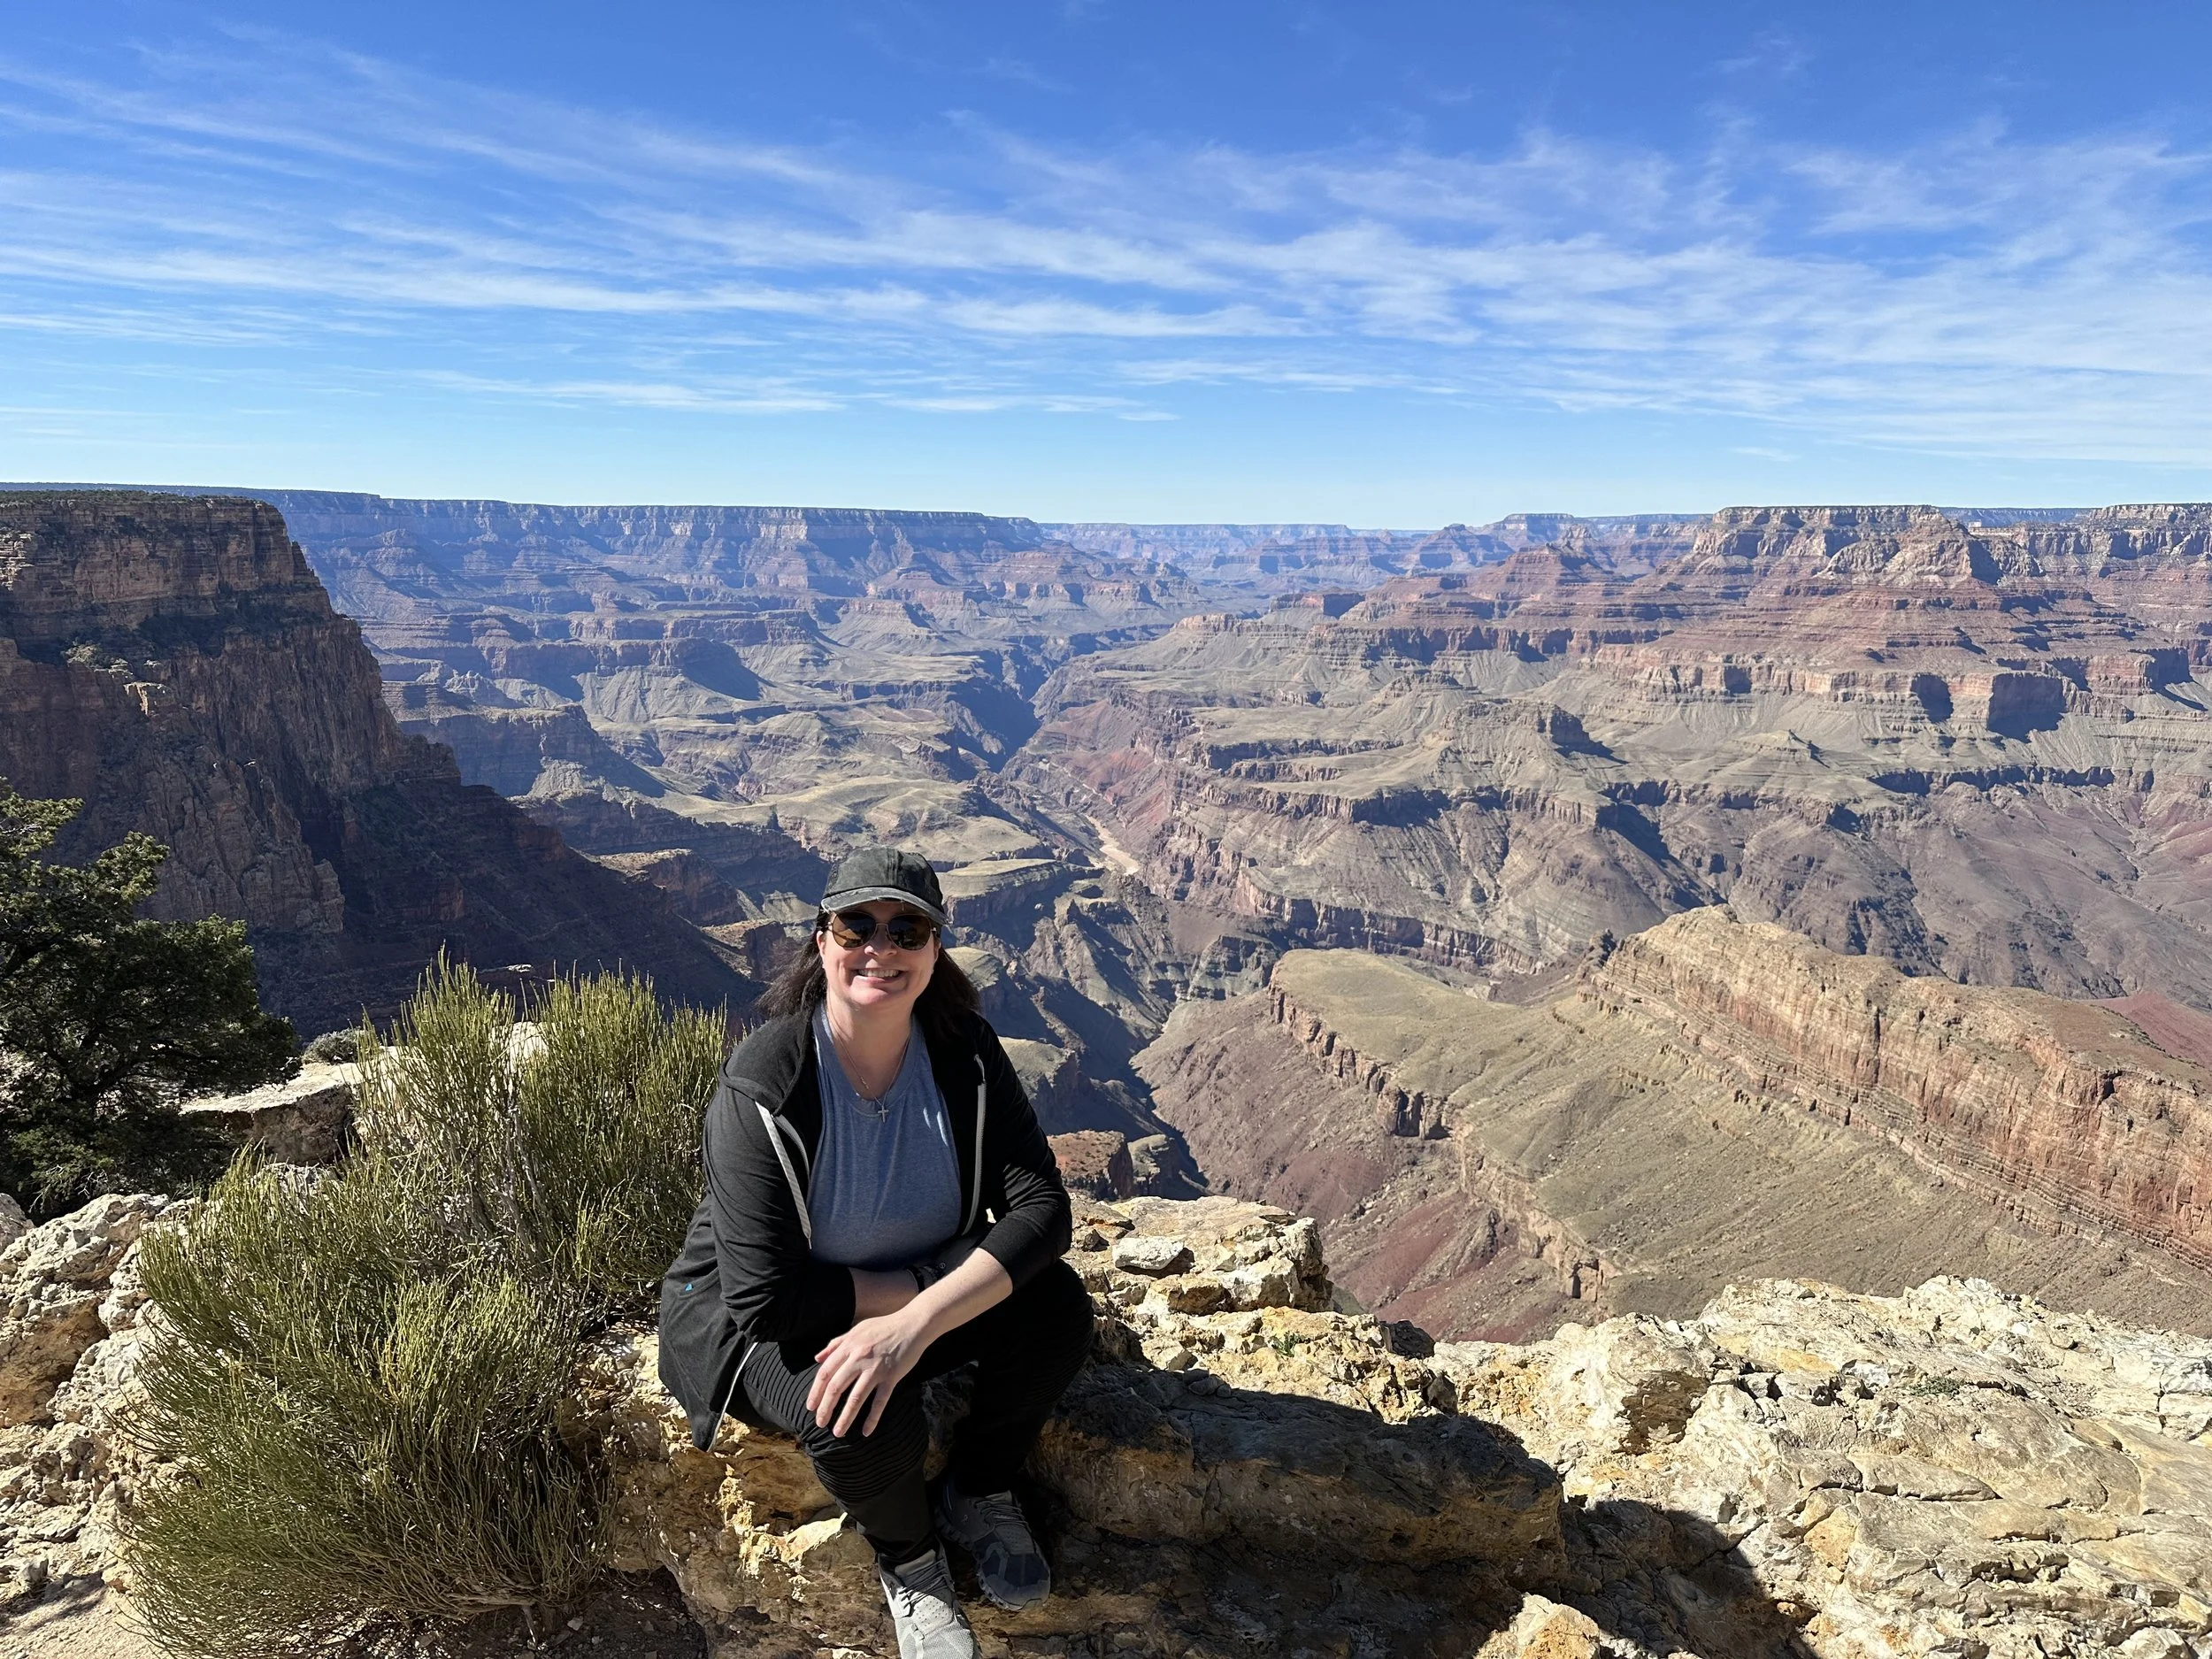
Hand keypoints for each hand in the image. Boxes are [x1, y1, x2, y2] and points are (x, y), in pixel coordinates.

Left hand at [808, 1311, 925, 1436]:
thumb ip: (836, 1344)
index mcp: (849, 1346)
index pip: (825, 1373)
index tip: (811, 1407)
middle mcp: (859, 1358)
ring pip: (855, 1398)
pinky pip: (880, 1401)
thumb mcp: (856, 1330)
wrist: (913, 1324)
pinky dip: (873, 1418)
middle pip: (836, 1387)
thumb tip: (817, 1358)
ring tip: (838, 1432)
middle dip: (825, 1408)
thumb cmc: (884, 1326)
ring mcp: (876, 1368)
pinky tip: (866, 1432)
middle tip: (820, 1423)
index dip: (815, 1392)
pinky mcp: (892, 1376)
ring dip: (845, 1418)